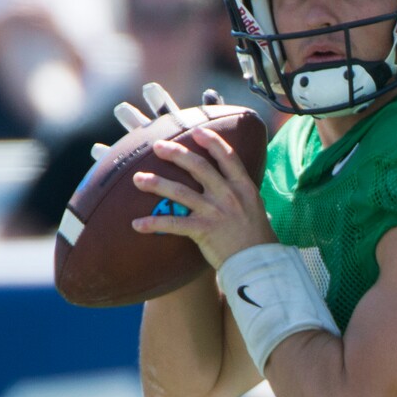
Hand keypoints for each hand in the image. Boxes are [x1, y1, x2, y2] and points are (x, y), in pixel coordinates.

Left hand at [127, 85, 275, 267]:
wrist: (259, 264)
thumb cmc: (258, 239)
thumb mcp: (256, 209)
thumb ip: (242, 195)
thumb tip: (233, 185)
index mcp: (244, 187)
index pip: (227, 157)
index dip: (211, 142)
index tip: (196, 132)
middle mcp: (229, 195)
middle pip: (199, 166)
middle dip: (176, 154)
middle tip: (157, 146)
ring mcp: (216, 212)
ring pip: (180, 192)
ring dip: (157, 183)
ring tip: (138, 179)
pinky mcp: (204, 230)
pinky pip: (174, 224)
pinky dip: (154, 223)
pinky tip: (137, 224)